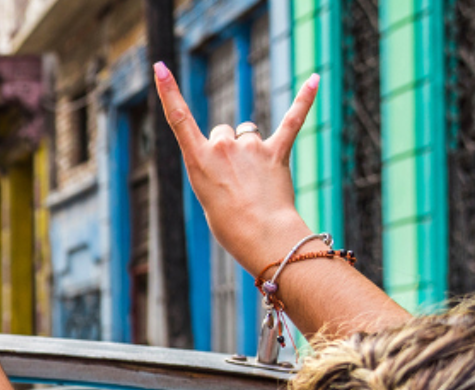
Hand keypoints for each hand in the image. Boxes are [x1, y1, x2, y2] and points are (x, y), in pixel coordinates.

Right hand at [154, 64, 318, 276]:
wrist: (261, 237)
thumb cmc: (230, 224)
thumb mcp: (208, 193)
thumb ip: (217, 165)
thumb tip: (242, 148)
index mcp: (197, 159)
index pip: (178, 118)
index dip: (168, 91)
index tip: (160, 67)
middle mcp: (222, 146)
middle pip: (222, 132)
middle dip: (227, 150)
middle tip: (234, 182)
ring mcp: (251, 148)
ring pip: (248, 133)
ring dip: (251, 149)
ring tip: (257, 179)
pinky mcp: (277, 153)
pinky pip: (292, 121)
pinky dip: (303, 100)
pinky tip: (315, 79)